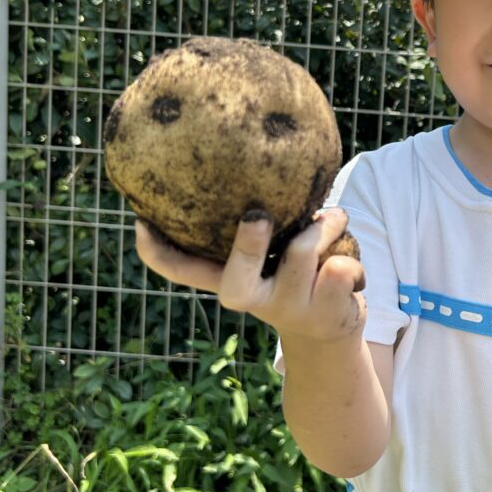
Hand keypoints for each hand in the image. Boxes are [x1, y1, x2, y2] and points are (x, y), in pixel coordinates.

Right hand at [135, 209, 366, 342]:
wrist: (331, 334)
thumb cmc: (296, 277)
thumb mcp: (270, 256)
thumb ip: (261, 227)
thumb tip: (254, 158)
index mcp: (229, 281)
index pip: (184, 271)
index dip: (157, 252)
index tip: (141, 222)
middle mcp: (251, 299)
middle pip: (238, 278)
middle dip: (247, 246)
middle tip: (256, 216)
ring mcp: (288, 309)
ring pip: (304, 249)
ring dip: (327, 225)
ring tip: (334, 219)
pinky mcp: (326, 311)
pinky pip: (341, 263)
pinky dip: (351, 249)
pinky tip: (349, 260)